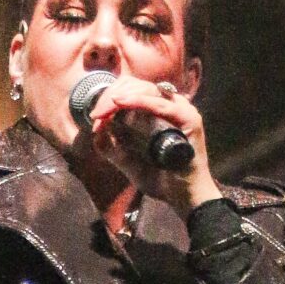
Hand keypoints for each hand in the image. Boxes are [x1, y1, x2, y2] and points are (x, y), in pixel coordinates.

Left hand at [84, 76, 217, 212]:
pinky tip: (120, 103)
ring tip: (104, 110)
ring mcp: (182, 110)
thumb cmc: (161, 179)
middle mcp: (171, 105)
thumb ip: (112, 148)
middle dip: (111, 96)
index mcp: (160, 111)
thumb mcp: (128, 162)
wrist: (183, 198)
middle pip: (137, 85)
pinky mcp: (189, 118)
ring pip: (147, 90)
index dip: (110, 98)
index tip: (95, 116)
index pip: (132, 90)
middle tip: (96, 113)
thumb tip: (96, 131)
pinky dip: (139, 101)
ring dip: (121, 97)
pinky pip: (160, 104)